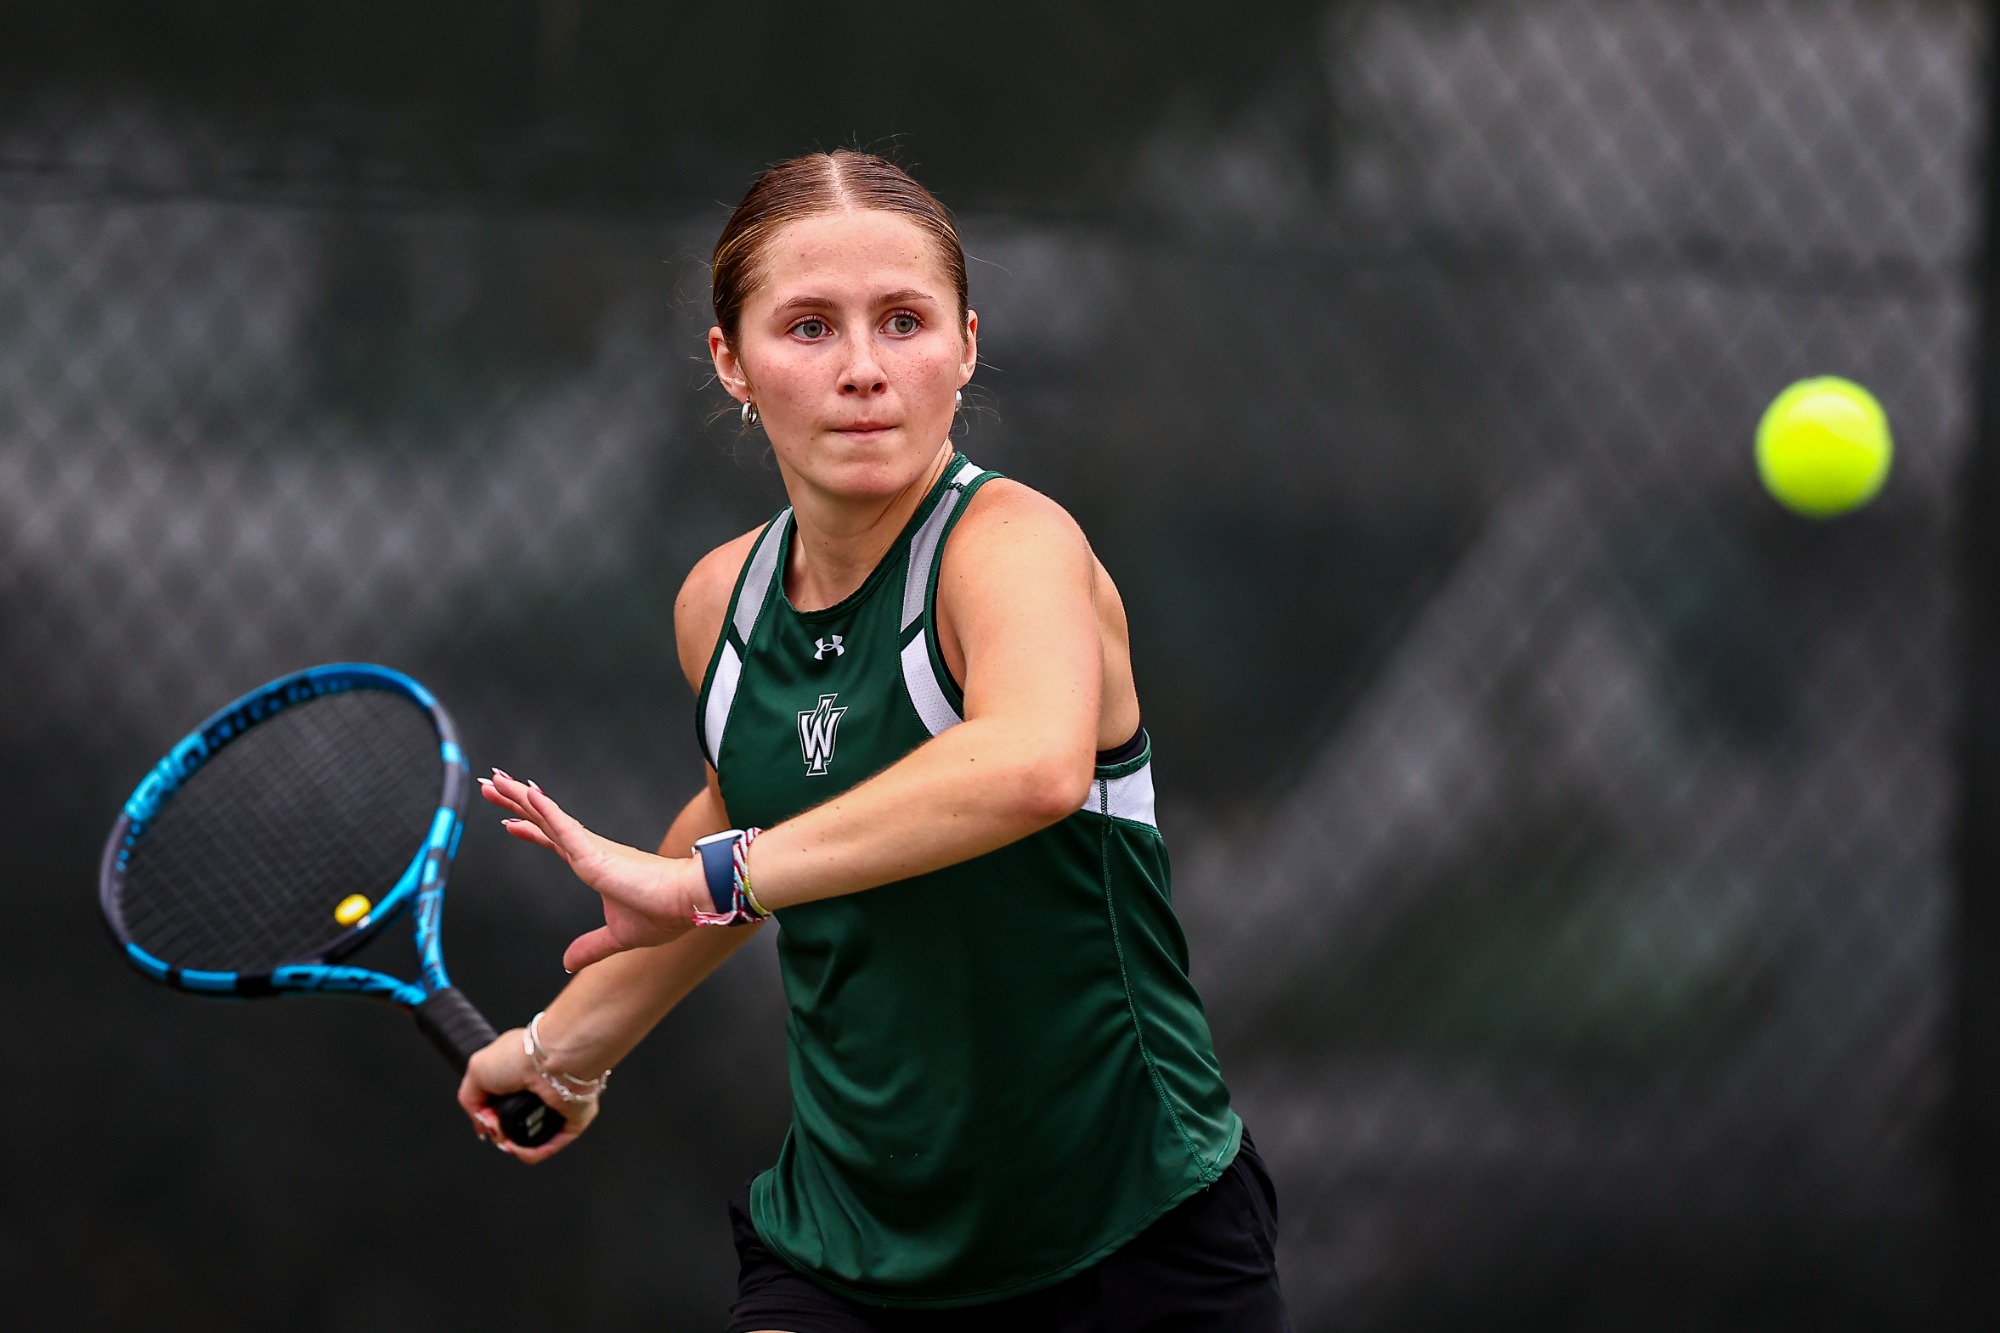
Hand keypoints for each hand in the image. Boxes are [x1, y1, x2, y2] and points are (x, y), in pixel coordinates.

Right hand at [456, 1028, 595, 1163]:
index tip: (485, 1121)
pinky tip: (519, 1149)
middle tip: (495, 1129)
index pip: (502, 1102)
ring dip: (516, 1147)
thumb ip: (471, 1098)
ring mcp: (557, 1105)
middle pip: (516, 1123)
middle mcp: (540, 1088)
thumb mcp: (476, 1070)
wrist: (551, 1062)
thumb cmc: (519, 1057)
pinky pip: (553, 1144)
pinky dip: (534, 1152)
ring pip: (534, 1137)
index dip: (489, 1117)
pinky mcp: (572, 1119)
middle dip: (501, 1134)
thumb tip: (481, 1122)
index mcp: (521, 1071)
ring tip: (507, 1142)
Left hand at [479, 769, 708, 970]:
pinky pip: (564, 828)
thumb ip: (591, 947)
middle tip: (492, 784)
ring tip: (496, 780)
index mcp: (595, 864)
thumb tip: (568, 963)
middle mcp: (590, 850)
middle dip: (515, 803)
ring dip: (520, 798)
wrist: (690, 904)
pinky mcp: (596, 855)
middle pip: (544, 820)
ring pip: (548, 817)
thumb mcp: (617, 936)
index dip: (531, 829)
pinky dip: (545, 811)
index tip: (509, 821)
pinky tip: (528, 796)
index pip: (554, 841)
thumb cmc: (665, 914)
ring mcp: (592, 849)